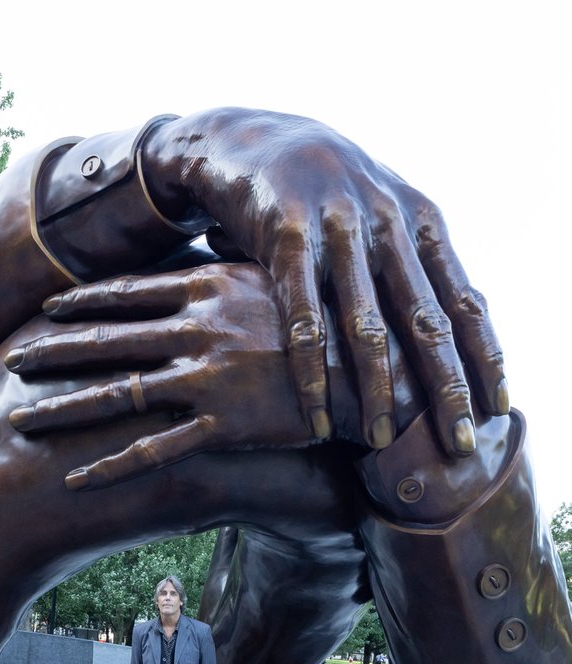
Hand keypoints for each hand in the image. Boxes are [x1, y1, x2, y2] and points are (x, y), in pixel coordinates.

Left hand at [7, 264, 309, 488]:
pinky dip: (110, 467)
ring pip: (116, 394)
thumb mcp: (281, 274)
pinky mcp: (223, 425)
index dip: (82, 302)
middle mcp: (197, 328)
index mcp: (209, 286)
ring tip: (18, 420)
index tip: (47, 308)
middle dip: (52, 352)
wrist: (379, 364)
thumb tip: (212, 245)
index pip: (128, 292)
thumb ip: (235, 265)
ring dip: (63, 408)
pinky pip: (154, 451)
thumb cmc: (334, 316)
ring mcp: (207, 378)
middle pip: (106, 341)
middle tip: (11, 362)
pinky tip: (75, 480)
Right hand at [141, 108, 506, 455]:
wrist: (247, 137)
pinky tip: (319, 416)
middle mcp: (387, 224)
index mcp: (420, 223)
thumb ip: (414, 266)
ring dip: (379, 391)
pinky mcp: (285, 238)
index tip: (499, 409)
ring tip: (383, 441)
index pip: (464, 301)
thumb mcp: (379, 214)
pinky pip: (304, 320)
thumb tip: (456, 336)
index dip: (485, 357)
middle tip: (460, 444)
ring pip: (367, 327)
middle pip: (426, 322)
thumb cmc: (322, 192)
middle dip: (447, 388)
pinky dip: (312, 374)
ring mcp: (337, 230)